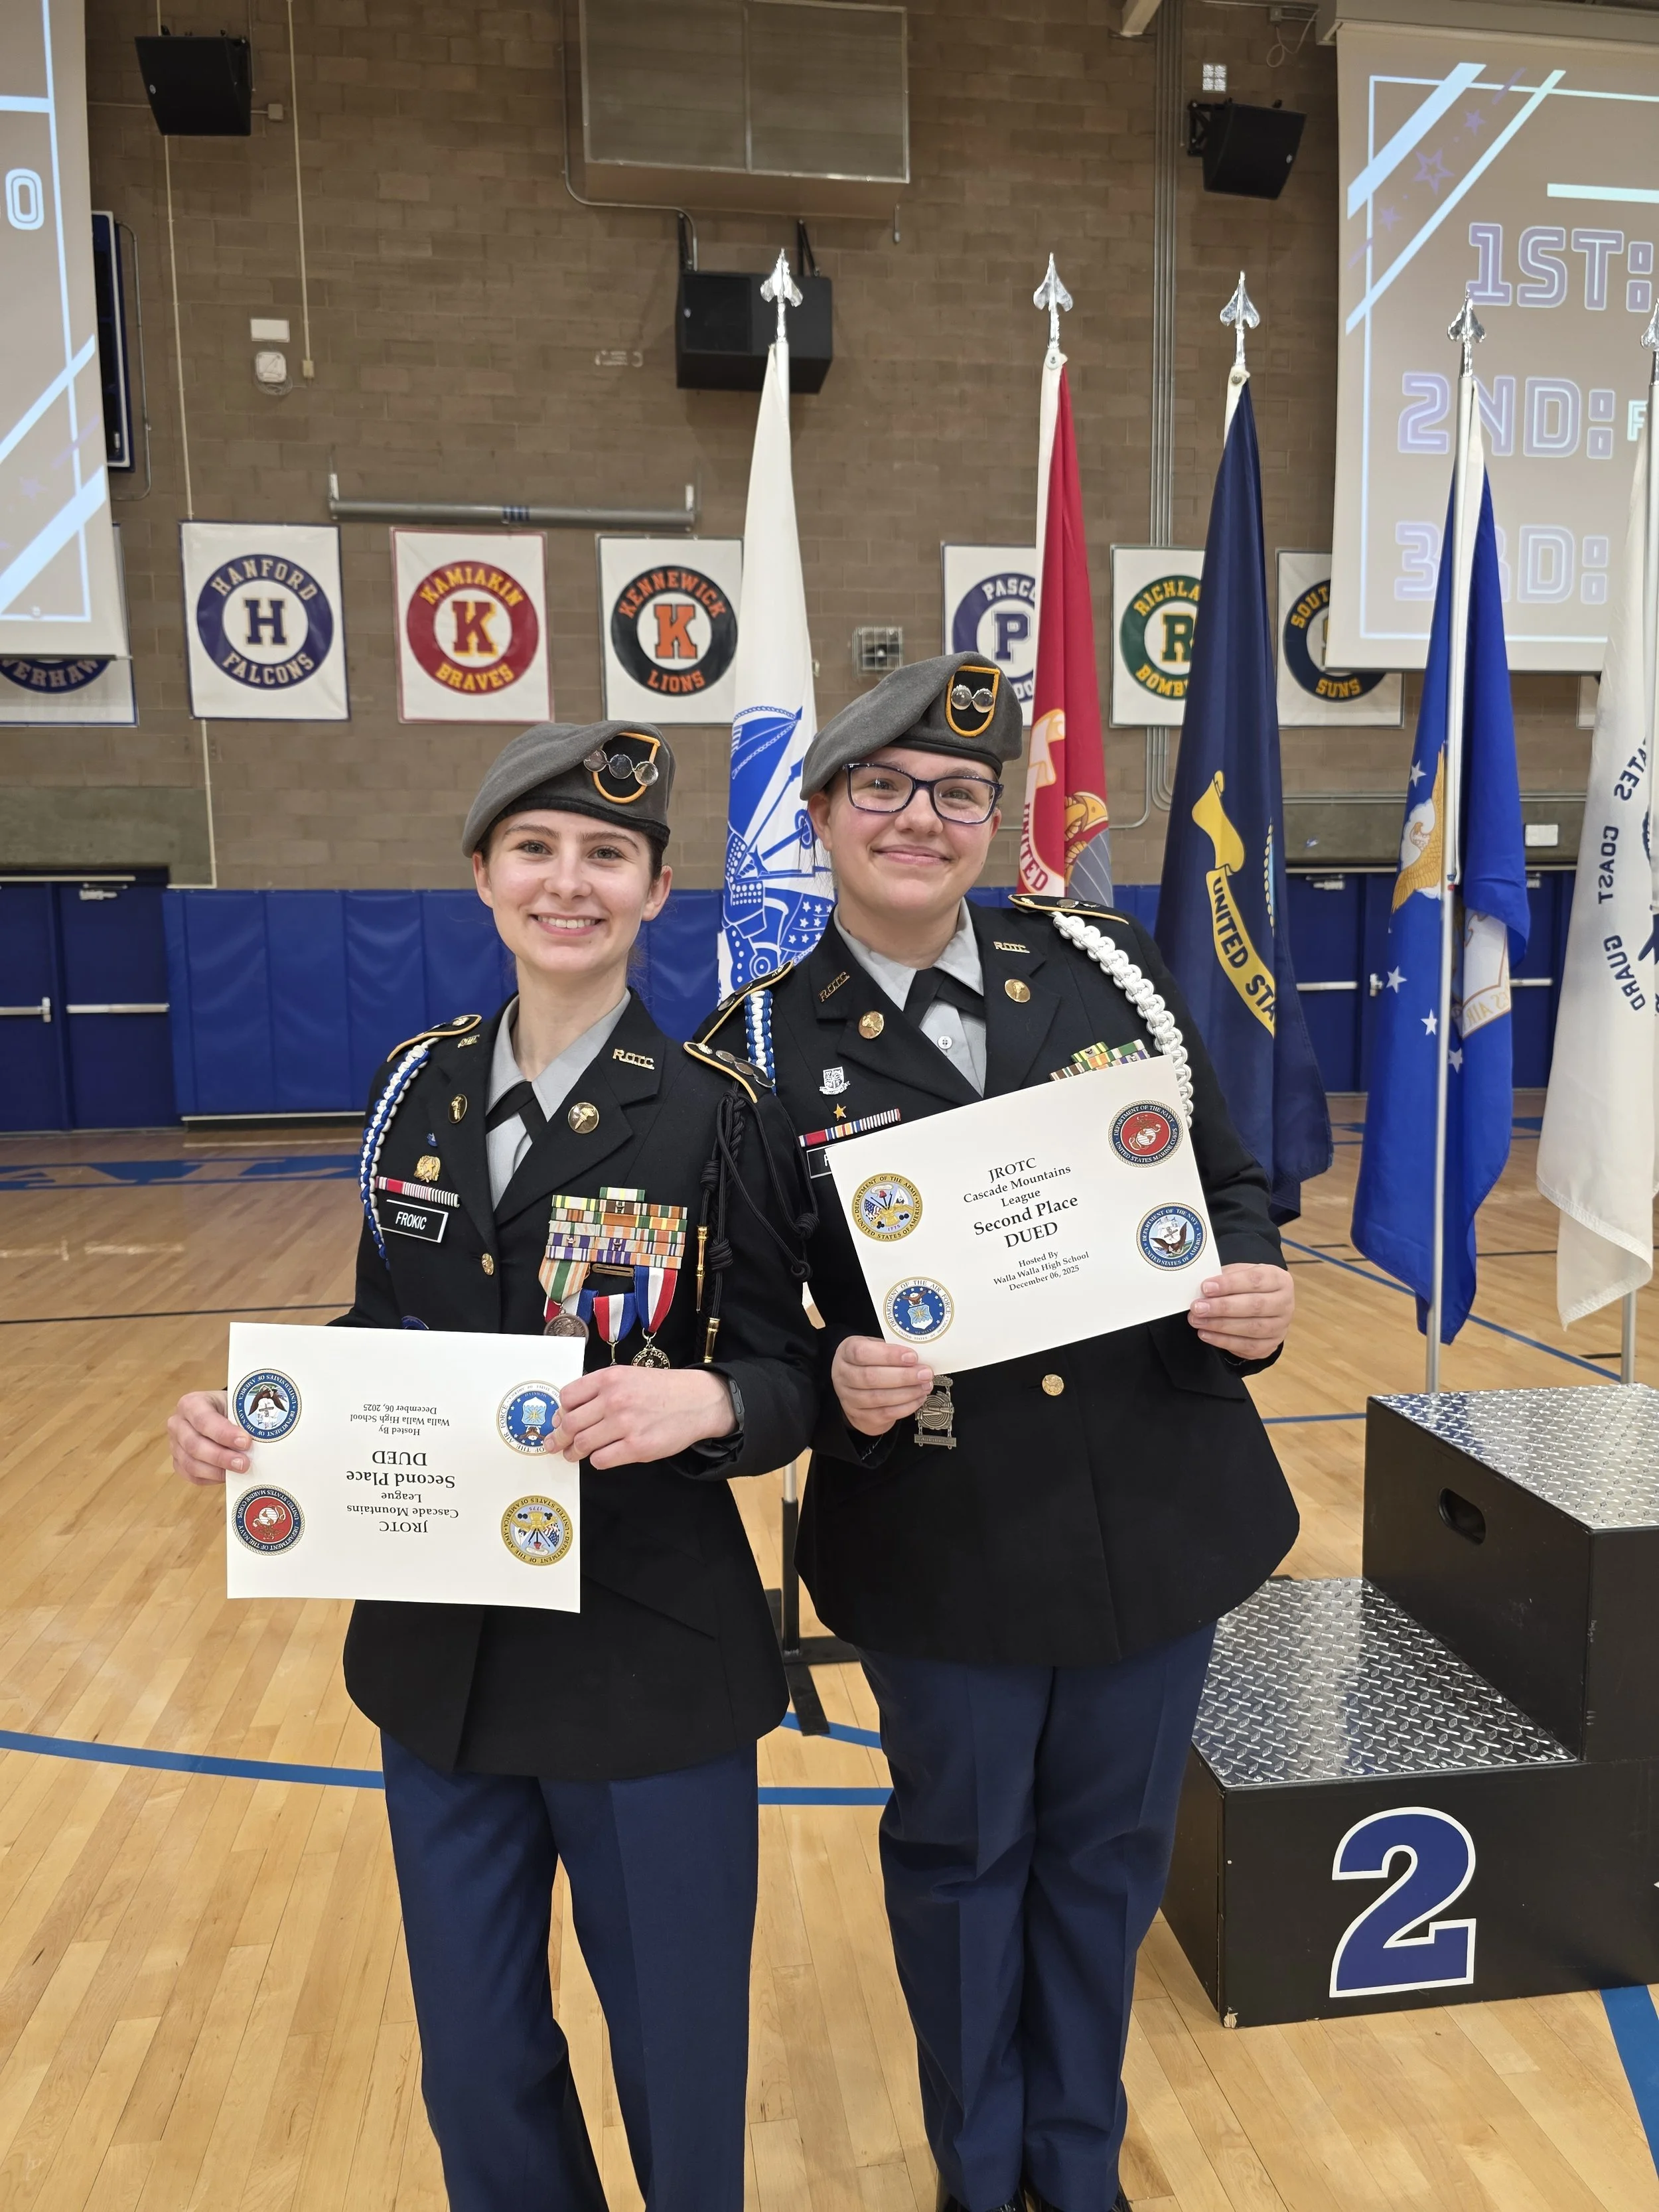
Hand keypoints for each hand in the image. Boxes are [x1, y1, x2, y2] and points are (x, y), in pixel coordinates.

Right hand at [169, 1390, 250, 1487]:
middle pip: (194, 1445)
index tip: (245, 1442)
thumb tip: (262, 1440)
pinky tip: (227, 1476)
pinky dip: (211, 1478)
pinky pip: (192, 1476)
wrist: (221, 1414)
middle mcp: (178, 1424)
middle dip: (221, 1457)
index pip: (204, 1420)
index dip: (224, 1433)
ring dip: (217, 1471)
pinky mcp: (178, 1462)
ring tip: (239, 1472)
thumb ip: (243, 1419)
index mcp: (191, 1404)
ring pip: (191, 1464)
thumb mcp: (236, 1405)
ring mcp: (175, 1444)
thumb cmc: (230, 1408)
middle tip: (244, 1464)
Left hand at [550, 1366, 735, 1468]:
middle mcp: (614, 1399)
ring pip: (582, 1444)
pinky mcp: (637, 1447)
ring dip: (573, 1452)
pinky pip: (601, 1460)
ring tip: (573, 1454)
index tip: (559, 1421)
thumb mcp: (627, 1376)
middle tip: (556, 1444)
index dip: (559, 1412)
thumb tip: (566, 1414)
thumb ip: (598, 1390)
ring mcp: (625, 1424)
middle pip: (569, 1424)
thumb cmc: (660, 1389)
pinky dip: (596, 1460)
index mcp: (609, 1378)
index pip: (567, 1397)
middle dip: (558, 1438)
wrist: (697, 1401)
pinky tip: (602, 1456)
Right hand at [832, 1335, 933, 1437]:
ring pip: (878, 1398)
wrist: (855, 1386)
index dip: (889, 1355)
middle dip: (903, 1376)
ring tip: (925, 1386)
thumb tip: (919, 1357)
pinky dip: (905, 1407)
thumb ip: (893, 1350)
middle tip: (925, 1373)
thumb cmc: (869, 1362)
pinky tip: (918, 1398)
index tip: (912, 1356)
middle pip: (871, 1377)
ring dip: (907, 1393)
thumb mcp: (875, 1347)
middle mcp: (843, 1376)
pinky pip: (884, 1414)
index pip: (862, 1353)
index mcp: (846, 1353)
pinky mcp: (859, 1417)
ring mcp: (849, 1399)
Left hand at [1188, 1262, 1294, 1361]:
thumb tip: (1203, 1288)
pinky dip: (1224, 1341)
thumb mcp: (1240, 1273)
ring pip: (1252, 1328)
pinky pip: (1247, 1346)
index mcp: (1279, 1279)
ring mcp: (1281, 1327)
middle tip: (1198, 1307)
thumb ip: (1225, 1277)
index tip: (1206, 1287)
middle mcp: (1285, 1303)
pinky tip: (1206, 1334)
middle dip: (1222, 1307)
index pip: (1255, 1280)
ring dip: (1220, 1325)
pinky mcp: (1271, 1345)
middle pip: (1255, 1306)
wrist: (1266, 1305)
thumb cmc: (1249, 1286)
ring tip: (1197, 1320)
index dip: (1230, 1284)